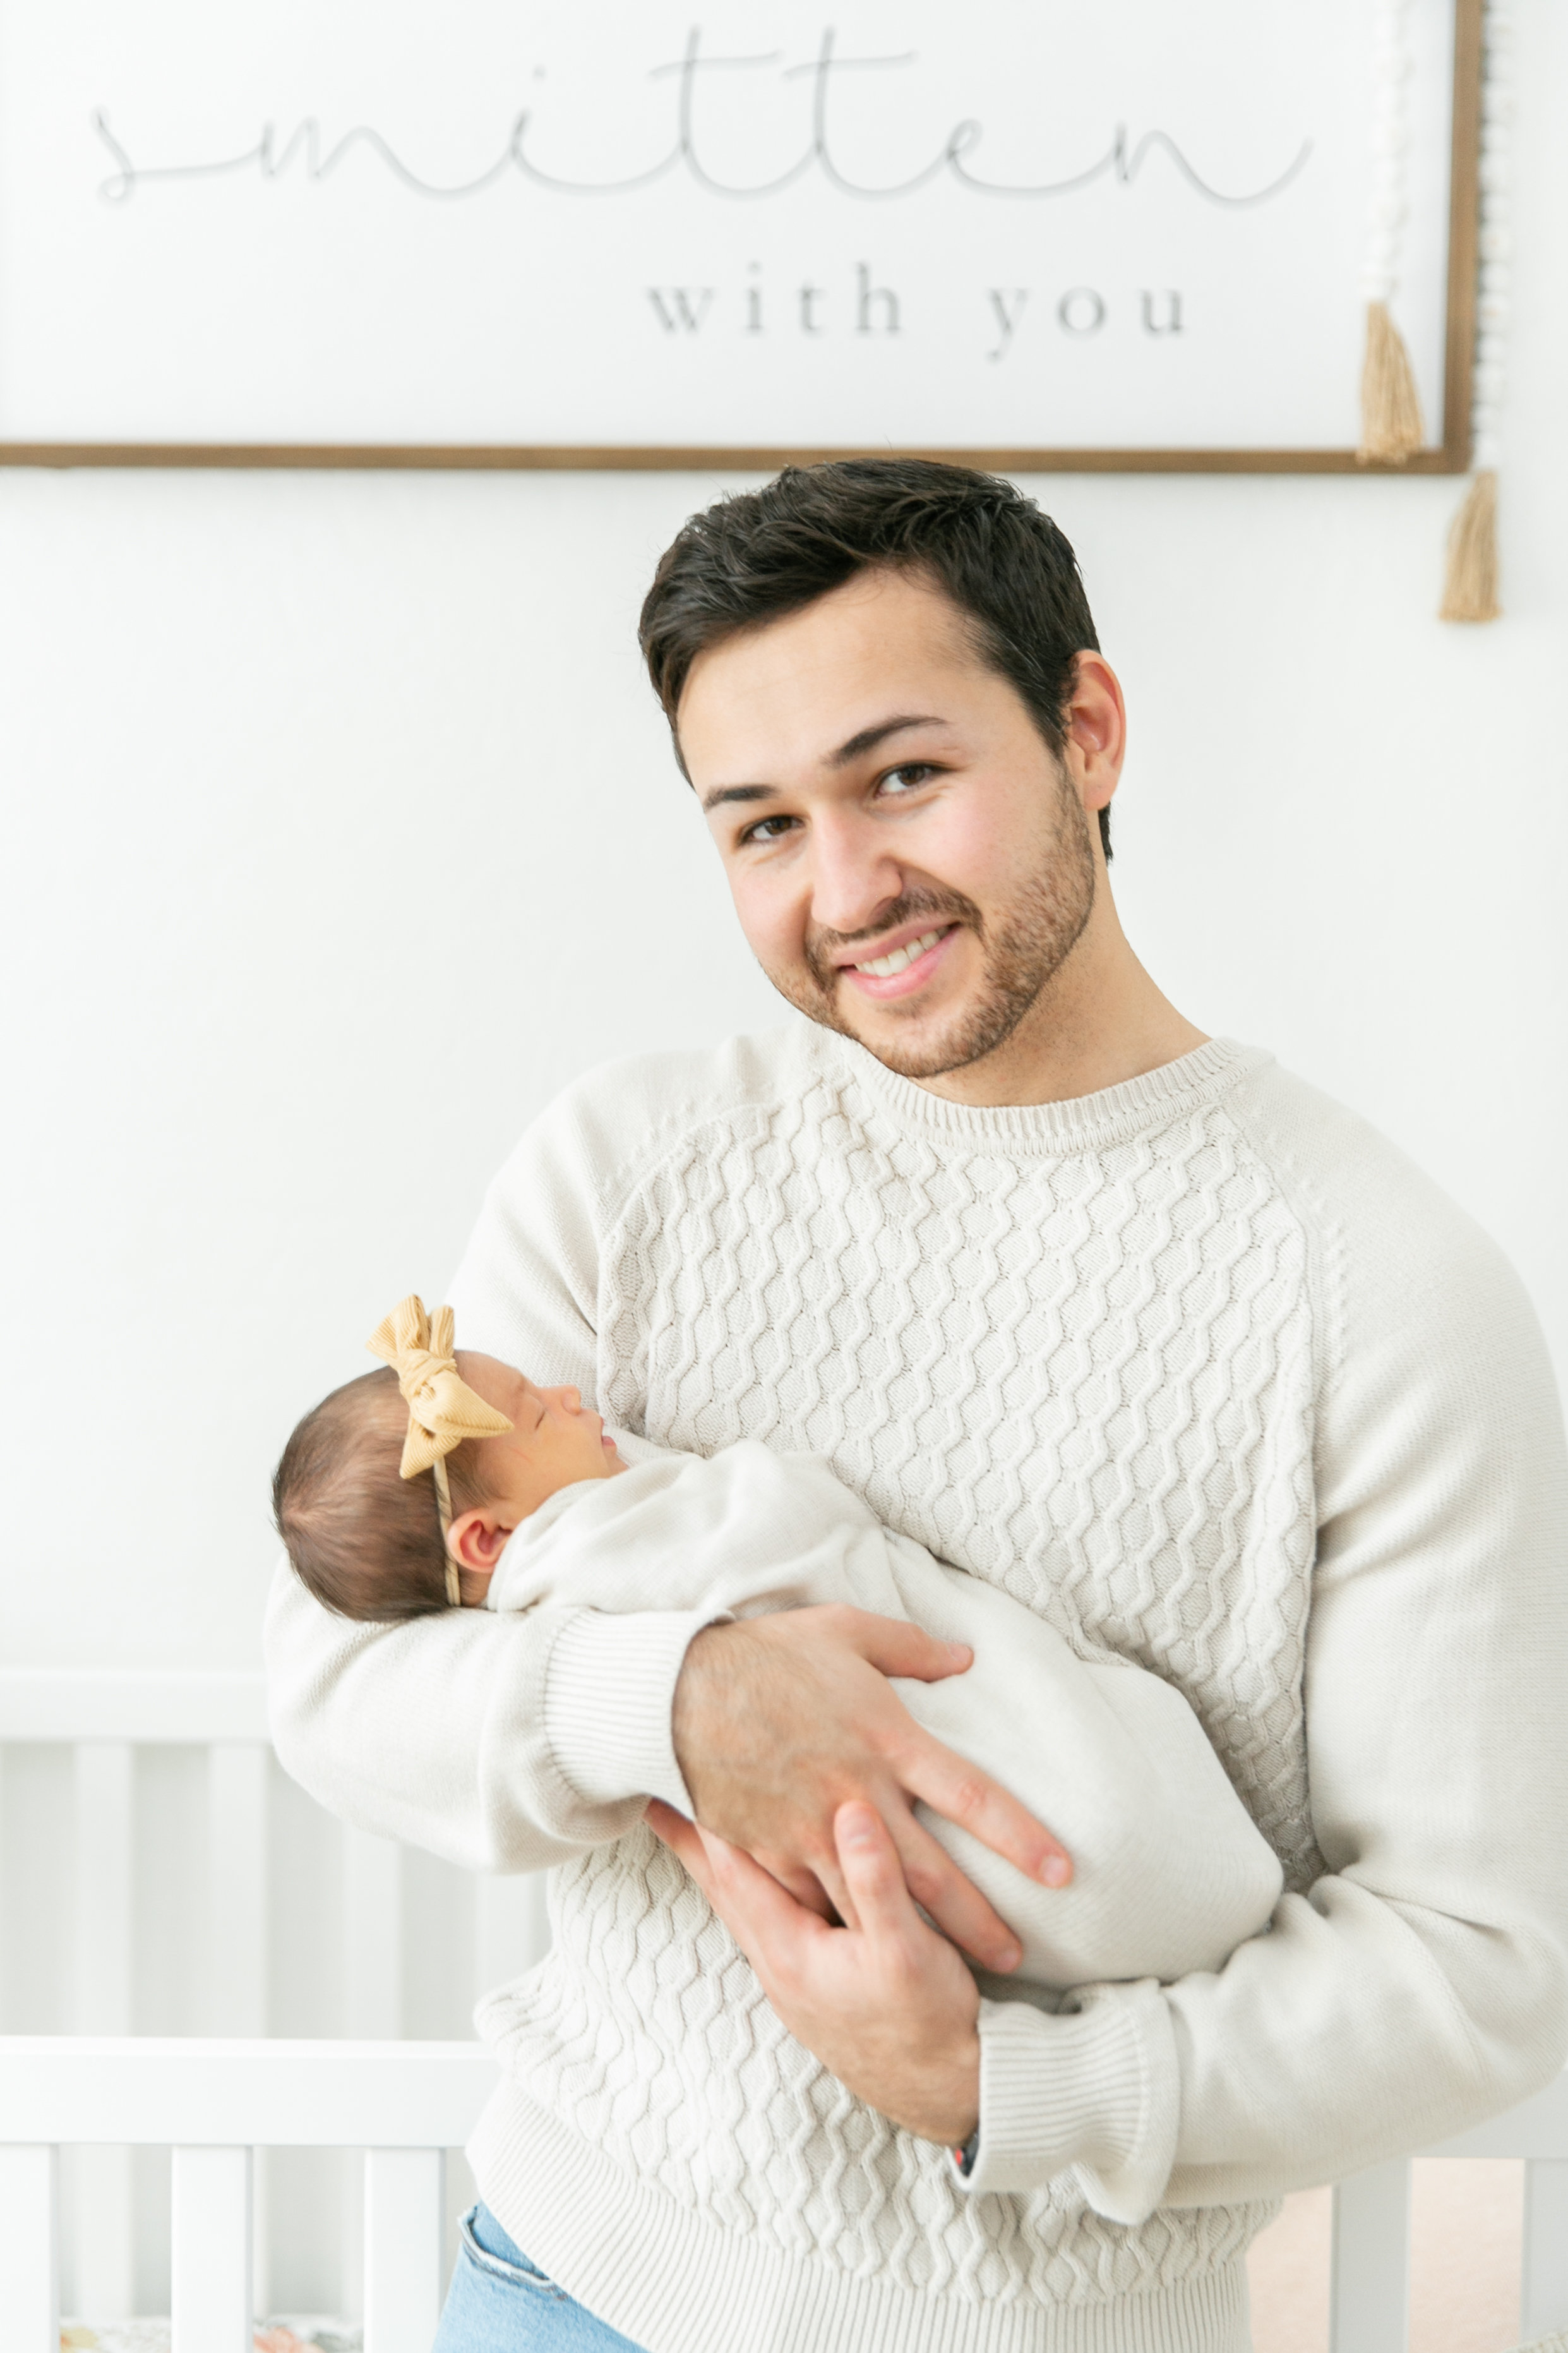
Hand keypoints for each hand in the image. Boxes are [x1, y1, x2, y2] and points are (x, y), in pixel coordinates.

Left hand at [649, 1796, 981, 2145]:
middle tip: (654, 1795)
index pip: (731, 1872)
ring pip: (742, 1907)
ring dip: (715, 1863)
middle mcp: (779, 1967)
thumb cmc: (930, 2021)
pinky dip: (750, 1886)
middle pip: (722, 1889)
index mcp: (790, 1952)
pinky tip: (757, 1877)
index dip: (701, 1821)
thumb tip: (851, 1811)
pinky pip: (768, 1921)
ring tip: (691, 1827)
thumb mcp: (908, 1950)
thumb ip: (876, 1881)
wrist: (950, 2092)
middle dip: (689, 1840)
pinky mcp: (814, 1984)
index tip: (671, 1778)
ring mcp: (794, 1980)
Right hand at [671, 1606, 1069, 1973]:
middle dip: (979, 1919)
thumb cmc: (767, 1652)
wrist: (680, 1690)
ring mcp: (813, 1829)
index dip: (1019, 1835)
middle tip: (1018, 1956)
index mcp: (887, 1739)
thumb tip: (965, 1657)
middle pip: (933, 1872)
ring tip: (959, 1975)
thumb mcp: (845, 1630)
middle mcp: (858, 1793)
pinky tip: (868, 1956)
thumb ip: (911, 1648)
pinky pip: (816, 1900)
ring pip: (878, 1901)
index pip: (970, 1794)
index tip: (1062, 1868)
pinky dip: (845, 1929)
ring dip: (920, 1939)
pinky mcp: (772, 1850)